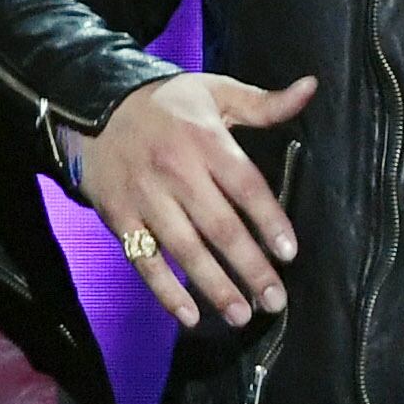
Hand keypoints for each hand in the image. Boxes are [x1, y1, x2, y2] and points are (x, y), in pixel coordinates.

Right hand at [71, 71, 316, 328]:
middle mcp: (176, 172)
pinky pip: (144, 260)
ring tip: (242, 315)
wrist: (93, 104)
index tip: (289, 253)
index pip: (246, 187)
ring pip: (185, 250)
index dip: (269, 221)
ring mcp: (145, 198)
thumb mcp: (216, 92)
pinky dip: (165, 291)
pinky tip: (190, 315)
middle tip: (275, 300)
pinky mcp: (119, 216)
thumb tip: (311, 88)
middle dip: (250, 267)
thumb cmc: (167, 103)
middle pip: (220, 227)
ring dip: (214, 287)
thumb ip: (265, 103)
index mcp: (206, 141)